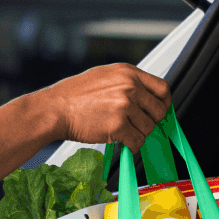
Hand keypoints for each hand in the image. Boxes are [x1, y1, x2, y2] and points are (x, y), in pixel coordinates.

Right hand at [39, 64, 170, 151]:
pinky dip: (131, 145)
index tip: (159, 111)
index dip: (163, 103)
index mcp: (128, 73)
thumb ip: (127, 83)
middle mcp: (130, 87)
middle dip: (150, 121)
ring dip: (138, 134)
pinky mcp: (119, 125)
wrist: (55, 109)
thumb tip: (146, 97)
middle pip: (159, 110)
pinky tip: (119, 140)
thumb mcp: (104, 76)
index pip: (163, 88)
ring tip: (121, 131)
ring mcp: (125, 106)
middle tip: (137, 125)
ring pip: (148, 128)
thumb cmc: (74, 95)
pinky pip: (137, 141)